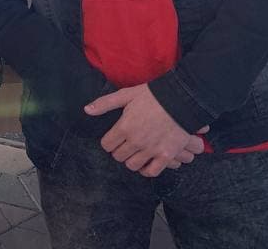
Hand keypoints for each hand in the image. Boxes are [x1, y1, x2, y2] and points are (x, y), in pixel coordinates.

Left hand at [84, 84, 202, 177]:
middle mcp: (136, 141)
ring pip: (132, 165)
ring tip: (134, 152)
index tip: (113, 138)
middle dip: (119, 150)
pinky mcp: (166, 156)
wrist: (180, 100)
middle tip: (124, 144)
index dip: (108, 141)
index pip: (107, 145)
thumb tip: (86, 110)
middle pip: (118, 156)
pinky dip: (146, 170)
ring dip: (131, 160)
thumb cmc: (152, 96)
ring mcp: (151, 150)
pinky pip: (151, 172)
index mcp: (124, 127)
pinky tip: (146, 162)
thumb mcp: (126, 95)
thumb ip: (105, 103)